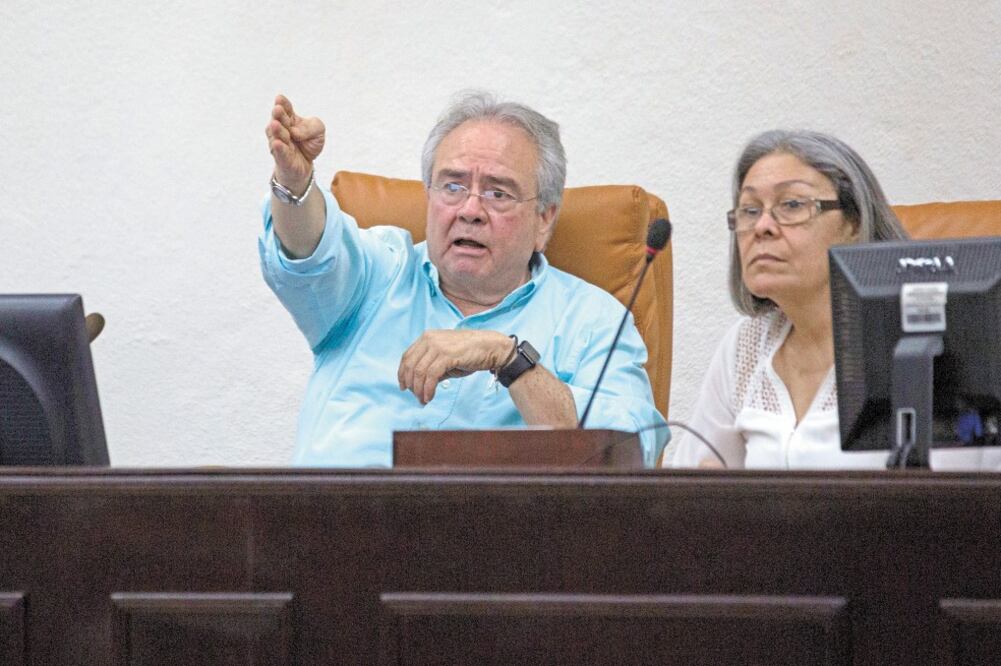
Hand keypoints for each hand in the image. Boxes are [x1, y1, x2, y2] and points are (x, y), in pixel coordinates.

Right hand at [265, 94, 325, 191]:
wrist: (305, 165)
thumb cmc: (309, 144)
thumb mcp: (319, 131)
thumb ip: (311, 127)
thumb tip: (296, 132)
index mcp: (290, 119)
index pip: (286, 108)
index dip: (282, 103)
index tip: (280, 98)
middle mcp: (281, 129)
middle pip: (279, 120)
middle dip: (278, 115)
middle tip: (278, 109)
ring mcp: (279, 143)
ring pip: (276, 136)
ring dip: (276, 130)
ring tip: (275, 124)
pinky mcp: (281, 158)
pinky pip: (280, 152)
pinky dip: (279, 148)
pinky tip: (277, 143)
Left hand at [398, 330, 513, 404]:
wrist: (491, 347)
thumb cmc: (470, 353)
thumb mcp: (446, 358)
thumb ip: (432, 367)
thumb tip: (419, 384)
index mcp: (427, 337)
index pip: (407, 356)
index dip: (403, 373)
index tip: (404, 387)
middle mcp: (429, 339)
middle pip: (410, 365)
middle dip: (410, 384)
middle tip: (415, 397)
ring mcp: (438, 346)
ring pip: (419, 372)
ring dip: (419, 390)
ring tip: (423, 400)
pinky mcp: (447, 355)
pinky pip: (431, 376)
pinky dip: (428, 389)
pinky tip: (430, 397)